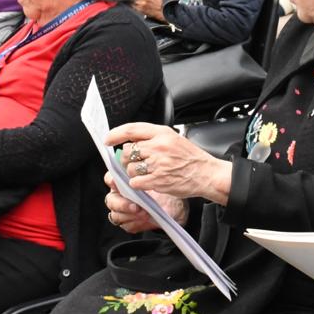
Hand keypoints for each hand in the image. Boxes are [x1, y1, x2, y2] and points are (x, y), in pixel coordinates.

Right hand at [103, 171, 188, 232]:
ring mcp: (125, 211)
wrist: (177, 204)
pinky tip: (146, 220)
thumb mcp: (158, 178)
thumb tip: (137, 173)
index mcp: (124, 182)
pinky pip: (127, 226)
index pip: (110, 179)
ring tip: (144, 213)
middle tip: (135, 206)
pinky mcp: (131, 223)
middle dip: (122, 204)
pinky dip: (136, 223)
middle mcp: (121, 196)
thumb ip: (145, 176)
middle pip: (111, 201)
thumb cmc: (165, 187)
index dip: (111, 180)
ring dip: (129, 215)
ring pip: (116, 215)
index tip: (117, 182)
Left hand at [106, 122, 231, 203]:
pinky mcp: (157, 180)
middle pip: (127, 151)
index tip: (108, 140)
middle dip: (126, 159)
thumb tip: (130, 143)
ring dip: (132, 173)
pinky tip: (147, 182)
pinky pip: (135, 182)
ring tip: (144, 173)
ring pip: (130, 168)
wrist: (206, 174)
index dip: (116, 135)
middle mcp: (158, 147)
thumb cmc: (190, 157)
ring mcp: (157, 164)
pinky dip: (137, 184)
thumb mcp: (174, 138)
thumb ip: (153, 138)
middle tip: (132, 163)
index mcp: (162, 133)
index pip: (131, 130)